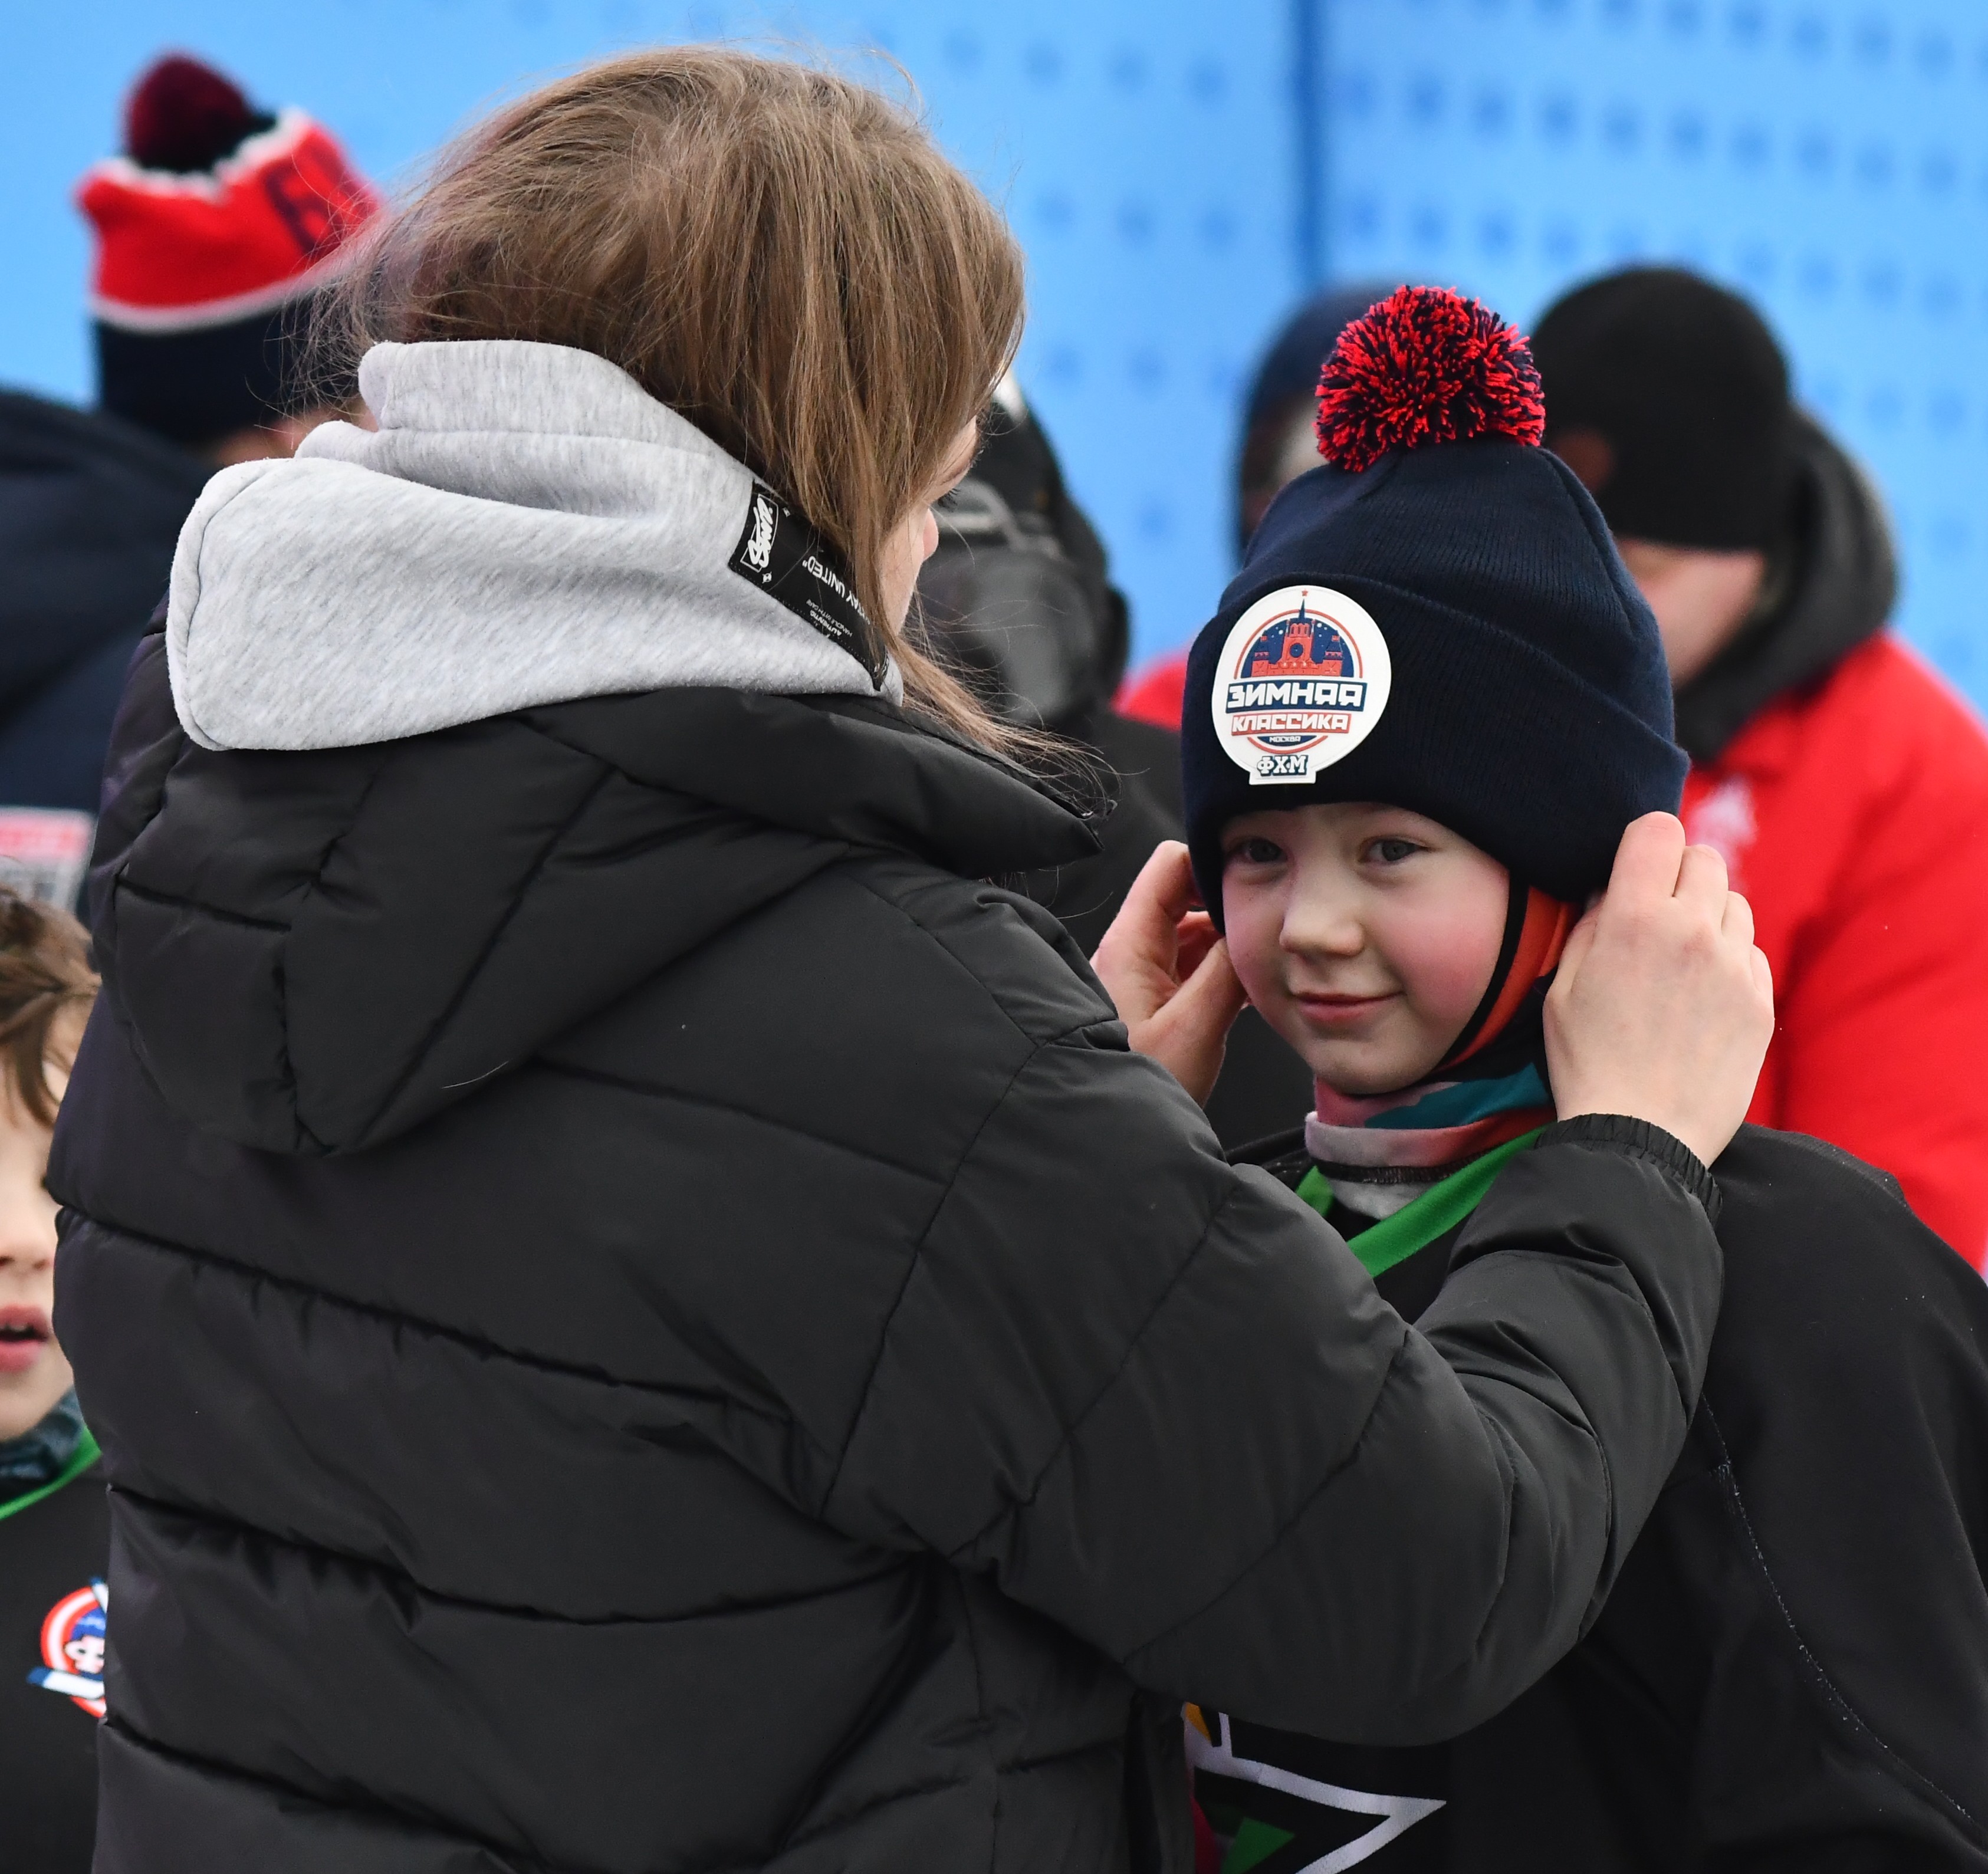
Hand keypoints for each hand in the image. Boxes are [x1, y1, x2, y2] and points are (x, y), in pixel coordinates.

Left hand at [1093, 842, 1250, 1105]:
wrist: (1105, 1139)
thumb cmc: (1137, 1086)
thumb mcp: (1193, 1028)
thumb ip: (1227, 971)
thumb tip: (1256, 928)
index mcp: (1128, 945)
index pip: (1168, 866)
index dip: (1213, 859)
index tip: (1257, 874)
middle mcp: (1130, 953)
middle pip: (1183, 896)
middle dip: (1227, 901)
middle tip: (1273, 916)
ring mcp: (1140, 978)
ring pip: (1191, 934)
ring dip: (1227, 939)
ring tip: (1269, 950)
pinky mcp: (1153, 1004)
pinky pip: (1191, 968)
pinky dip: (1221, 968)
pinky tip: (1251, 986)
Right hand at [1545, 812, 1773, 1168]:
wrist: (1641, 1135)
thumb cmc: (1587, 1064)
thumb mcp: (1561, 990)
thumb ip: (1588, 928)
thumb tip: (1607, 893)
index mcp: (1635, 919)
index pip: (1659, 830)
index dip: (1645, 842)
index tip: (1636, 867)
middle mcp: (1693, 931)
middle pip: (1704, 858)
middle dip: (1678, 874)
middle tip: (1656, 912)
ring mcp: (1734, 967)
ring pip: (1734, 902)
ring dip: (1708, 916)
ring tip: (1679, 958)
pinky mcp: (1760, 1002)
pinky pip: (1751, 952)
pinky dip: (1729, 959)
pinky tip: (1700, 995)